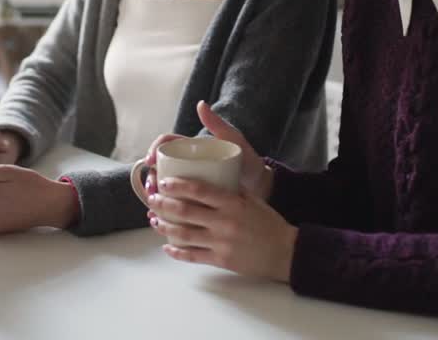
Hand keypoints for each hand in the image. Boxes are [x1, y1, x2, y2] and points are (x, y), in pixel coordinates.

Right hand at [141, 101, 272, 200]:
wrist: (261, 185)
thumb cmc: (247, 160)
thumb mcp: (233, 141)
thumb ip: (218, 125)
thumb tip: (201, 104)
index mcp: (192, 149)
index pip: (166, 144)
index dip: (154, 149)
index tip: (150, 160)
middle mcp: (187, 165)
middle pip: (160, 168)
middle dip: (151, 177)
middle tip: (153, 188)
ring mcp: (190, 183)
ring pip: (165, 188)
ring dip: (155, 195)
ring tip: (155, 206)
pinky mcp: (194, 200)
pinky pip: (175, 205)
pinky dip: (164, 211)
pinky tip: (158, 218)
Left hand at [148, 177, 296, 282]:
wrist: (284, 251)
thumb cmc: (268, 223)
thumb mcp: (251, 199)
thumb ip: (230, 190)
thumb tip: (209, 177)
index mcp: (232, 203)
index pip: (199, 190)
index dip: (177, 185)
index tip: (164, 182)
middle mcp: (224, 221)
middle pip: (185, 211)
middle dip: (164, 204)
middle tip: (152, 198)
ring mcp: (221, 242)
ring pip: (184, 234)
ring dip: (165, 227)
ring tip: (154, 220)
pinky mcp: (221, 260)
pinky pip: (193, 256)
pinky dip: (176, 251)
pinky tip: (167, 246)